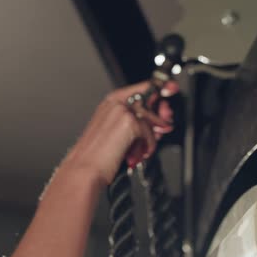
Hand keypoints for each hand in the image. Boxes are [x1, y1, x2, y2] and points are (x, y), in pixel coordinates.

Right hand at [63, 81, 177, 185]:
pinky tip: (137, 154)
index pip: (142, 87)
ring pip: (151, 118)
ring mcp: (122, 110)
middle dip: (161, 114)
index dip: (160, 87)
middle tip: (163, 128)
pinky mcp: (129, 122)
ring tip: (140, 149)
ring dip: (151, 137)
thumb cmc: (96, 156)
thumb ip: (135, 122)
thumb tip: (158, 122)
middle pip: (151, 100)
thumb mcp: (116, 133)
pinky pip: (150, 132)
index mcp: (110, 102)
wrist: (84, 169)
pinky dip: (147, 146)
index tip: (171, 88)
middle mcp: (115, 102)